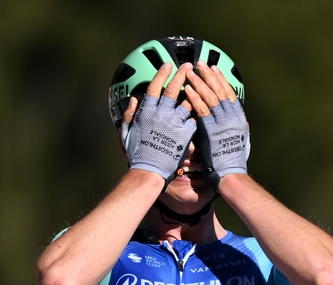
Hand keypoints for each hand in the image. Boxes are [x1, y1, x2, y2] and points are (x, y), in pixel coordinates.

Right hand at [121, 63, 196, 188]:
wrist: (149, 171)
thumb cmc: (136, 154)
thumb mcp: (126, 132)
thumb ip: (129, 115)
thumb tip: (134, 100)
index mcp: (146, 112)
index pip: (155, 87)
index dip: (161, 74)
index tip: (168, 65)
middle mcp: (161, 114)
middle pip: (173, 89)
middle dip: (181, 75)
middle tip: (189, 66)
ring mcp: (174, 123)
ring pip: (187, 101)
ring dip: (194, 89)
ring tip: (201, 81)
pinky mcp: (185, 133)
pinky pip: (194, 118)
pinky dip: (199, 110)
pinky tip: (206, 103)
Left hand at [185, 61, 249, 189]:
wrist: (230, 175)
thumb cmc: (233, 162)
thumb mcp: (241, 142)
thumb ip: (239, 130)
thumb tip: (244, 123)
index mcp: (238, 118)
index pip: (229, 93)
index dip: (220, 80)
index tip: (214, 68)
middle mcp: (232, 117)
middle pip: (219, 90)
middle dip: (209, 75)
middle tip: (200, 63)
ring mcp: (222, 123)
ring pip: (210, 97)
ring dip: (200, 83)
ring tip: (190, 72)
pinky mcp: (211, 130)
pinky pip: (202, 111)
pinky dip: (195, 99)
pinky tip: (188, 89)